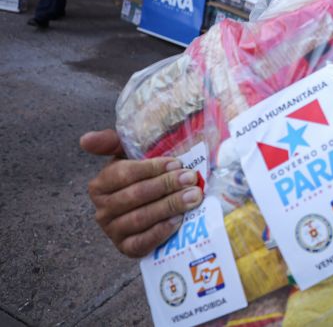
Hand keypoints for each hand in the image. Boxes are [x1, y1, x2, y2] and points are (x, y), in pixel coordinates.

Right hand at [82, 129, 203, 257]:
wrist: (154, 206)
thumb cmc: (144, 176)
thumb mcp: (128, 155)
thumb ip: (111, 142)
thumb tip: (85, 139)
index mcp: (100, 185)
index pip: (123, 174)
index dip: (151, 168)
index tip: (176, 162)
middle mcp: (102, 210)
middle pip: (135, 196)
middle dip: (166, 185)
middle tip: (191, 178)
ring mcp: (113, 231)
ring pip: (140, 218)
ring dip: (169, 206)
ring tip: (193, 196)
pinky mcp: (127, 248)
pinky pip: (143, 242)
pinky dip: (161, 231)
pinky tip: (179, 220)